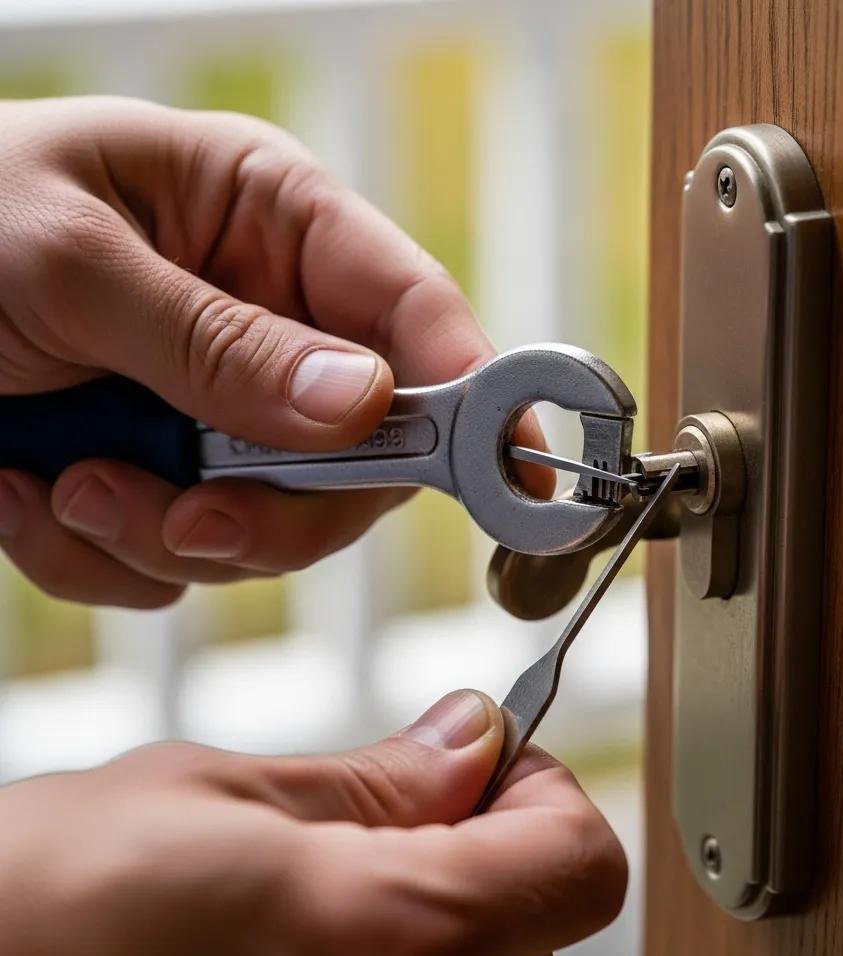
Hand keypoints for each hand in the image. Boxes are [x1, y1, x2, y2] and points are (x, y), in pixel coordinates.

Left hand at [0, 97, 551, 607]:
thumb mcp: (65, 261)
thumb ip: (218, 341)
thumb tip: (361, 404)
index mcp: (272, 224)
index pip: (421, 318)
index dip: (479, 399)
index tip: (512, 476)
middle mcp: (270, 324)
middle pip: (366, 458)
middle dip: (280, 510)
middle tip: (191, 518)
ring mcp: (222, 413)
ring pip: (275, 528)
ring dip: (170, 536)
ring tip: (70, 486)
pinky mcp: (166, 478)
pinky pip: (183, 562)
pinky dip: (107, 558)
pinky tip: (34, 495)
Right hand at [0, 690, 625, 955]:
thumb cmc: (49, 898)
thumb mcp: (225, 792)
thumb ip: (379, 780)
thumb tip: (476, 737)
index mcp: (381, 941)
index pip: (579, 869)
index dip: (545, 793)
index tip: (488, 761)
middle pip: (541, 936)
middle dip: (497, 852)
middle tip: (406, 807)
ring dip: (451, 923)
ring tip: (339, 881)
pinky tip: (315, 947)